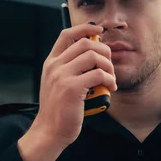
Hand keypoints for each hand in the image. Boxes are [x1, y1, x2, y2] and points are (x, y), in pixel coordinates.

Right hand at [34, 22, 116, 144]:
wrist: (49, 131)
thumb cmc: (59, 109)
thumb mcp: (58, 83)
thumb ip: (69, 68)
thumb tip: (93, 54)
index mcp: (51, 62)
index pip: (67, 34)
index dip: (85, 28)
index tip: (99, 31)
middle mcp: (54, 66)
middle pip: (85, 43)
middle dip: (103, 51)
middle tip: (109, 65)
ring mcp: (62, 76)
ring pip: (93, 56)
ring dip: (109, 66)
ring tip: (111, 78)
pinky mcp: (72, 88)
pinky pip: (98, 74)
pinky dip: (109, 79)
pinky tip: (111, 87)